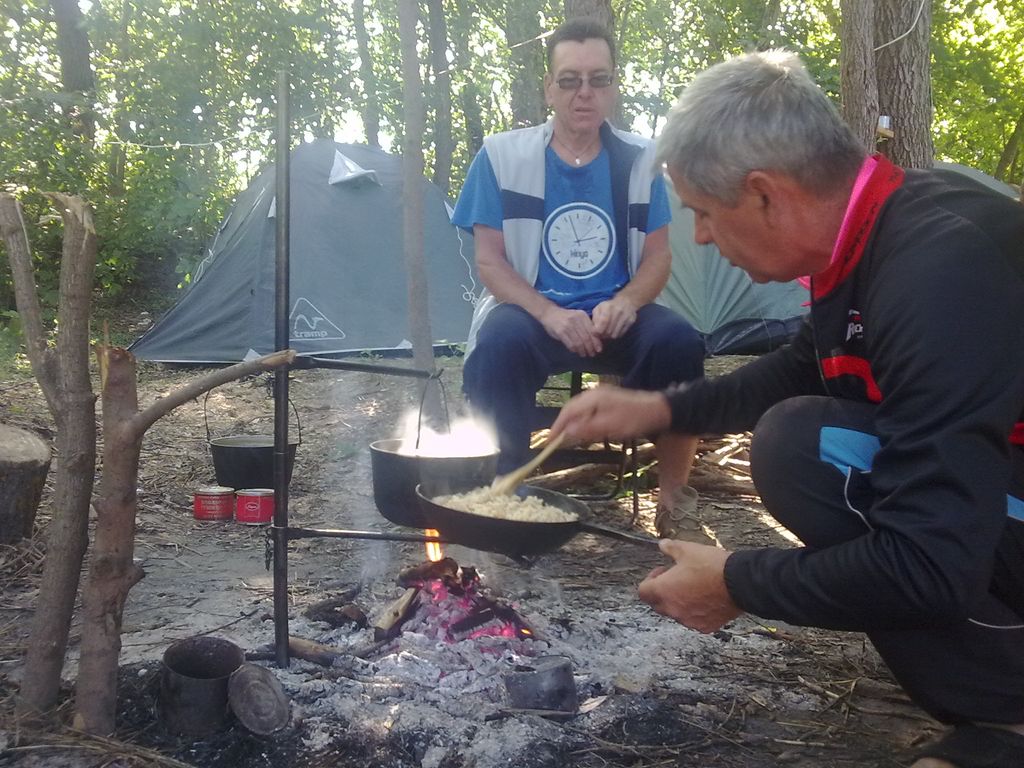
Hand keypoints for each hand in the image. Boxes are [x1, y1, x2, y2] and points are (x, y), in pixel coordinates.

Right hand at [540, 306, 601, 356]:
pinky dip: (574, 349)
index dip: (597, 342)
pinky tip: (575, 351)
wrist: (549, 313)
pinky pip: (570, 344)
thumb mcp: (577, 317)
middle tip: (592, 354)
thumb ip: (586, 326)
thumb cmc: (566, 317)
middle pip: (586, 338)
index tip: (599, 349)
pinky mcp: (560, 331)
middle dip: (590, 348)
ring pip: (579, 342)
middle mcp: (576, 320)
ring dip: (582, 350)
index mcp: (582, 316)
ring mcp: (568, 325)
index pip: (593, 331)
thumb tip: (596, 341)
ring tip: (584, 354)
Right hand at [550, 386, 670, 442]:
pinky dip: (582, 419)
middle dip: (563, 424)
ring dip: (572, 422)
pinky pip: (588, 409)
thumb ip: (587, 429)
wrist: (658, 410)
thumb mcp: (610, 427)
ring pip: (580, 409)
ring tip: (567, 436)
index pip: (568, 411)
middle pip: (571, 408)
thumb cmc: (634, 419)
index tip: (550, 441)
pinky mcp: (608, 400)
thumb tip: (566, 431)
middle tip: (556, 440)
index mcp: (592, 398)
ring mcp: (601, 395)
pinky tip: (585, 428)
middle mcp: (594, 394)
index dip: (557, 426)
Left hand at [591, 296, 636, 339]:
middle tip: (601, 334)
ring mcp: (626, 316)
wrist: (626, 301)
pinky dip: (616, 335)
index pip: (603, 322)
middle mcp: (618, 310)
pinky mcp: (631, 321)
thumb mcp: (599, 309)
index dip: (598, 331)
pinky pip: (621, 334)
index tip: (595, 333)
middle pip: (608, 331)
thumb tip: (593, 331)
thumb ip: (595, 319)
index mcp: (607, 306)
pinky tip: (614, 330)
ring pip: (614, 335)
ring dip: (609, 336)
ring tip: (607, 332)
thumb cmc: (609, 307)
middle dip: (602, 335)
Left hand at [638, 539, 741, 632]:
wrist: (740, 583)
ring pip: (676, 613)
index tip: (662, 572)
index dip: (650, 580)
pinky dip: (695, 612)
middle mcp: (673, 609)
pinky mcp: (705, 626)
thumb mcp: (688, 549)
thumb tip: (663, 545)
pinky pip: (693, 620)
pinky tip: (706, 599)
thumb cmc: (712, 566)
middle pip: (657, 604)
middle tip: (676, 578)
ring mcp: (689, 620)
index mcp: (663, 591)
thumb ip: (671, 548)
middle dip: (663, 592)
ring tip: (693, 587)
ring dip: (679, 602)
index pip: (643, 591)